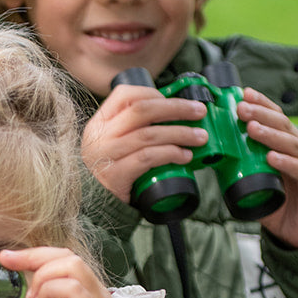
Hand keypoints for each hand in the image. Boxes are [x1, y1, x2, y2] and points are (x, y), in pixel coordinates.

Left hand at [0, 248, 116, 297]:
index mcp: (84, 296)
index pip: (62, 260)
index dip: (32, 255)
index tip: (5, 258)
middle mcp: (95, 297)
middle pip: (67, 256)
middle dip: (34, 257)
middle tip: (9, 267)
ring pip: (73, 266)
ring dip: (43, 277)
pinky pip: (74, 289)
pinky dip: (51, 290)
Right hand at [82, 83, 206, 203]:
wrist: (98, 204)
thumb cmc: (115, 170)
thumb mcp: (117, 143)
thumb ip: (137, 127)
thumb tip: (179, 114)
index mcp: (100, 122)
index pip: (124, 95)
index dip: (154, 94)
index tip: (176, 101)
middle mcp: (99, 135)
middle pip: (141, 110)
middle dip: (175, 108)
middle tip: (199, 112)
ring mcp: (104, 155)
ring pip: (148, 135)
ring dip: (179, 133)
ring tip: (199, 137)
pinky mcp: (114, 175)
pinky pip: (147, 158)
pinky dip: (170, 154)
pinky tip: (185, 156)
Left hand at [239, 87, 297, 248]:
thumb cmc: (280, 205)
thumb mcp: (256, 183)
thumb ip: (240, 170)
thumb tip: (213, 159)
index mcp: (287, 147)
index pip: (276, 119)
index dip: (262, 105)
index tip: (243, 94)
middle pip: (284, 126)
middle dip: (262, 115)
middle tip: (242, 109)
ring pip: (292, 145)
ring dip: (271, 135)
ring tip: (252, 129)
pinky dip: (286, 163)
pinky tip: (272, 157)